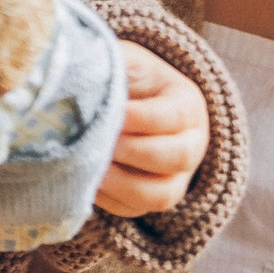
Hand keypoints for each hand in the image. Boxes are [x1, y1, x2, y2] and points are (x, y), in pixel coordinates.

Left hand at [95, 42, 208, 220]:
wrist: (129, 99)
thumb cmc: (126, 77)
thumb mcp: (125, 63)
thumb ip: (113, 69)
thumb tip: (81, 84)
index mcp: (188, 105)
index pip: (173, 116)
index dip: (140, 118)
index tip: (109, 112)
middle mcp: (192, 144)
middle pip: (176, 157)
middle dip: (133, 151)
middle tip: (98, 141)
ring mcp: (176, 177)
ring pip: (160, 195)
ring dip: (121, 183)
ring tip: (89, 167)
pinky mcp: (152, 198)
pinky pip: (134, 210)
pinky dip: (108, 200)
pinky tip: (84, 181)